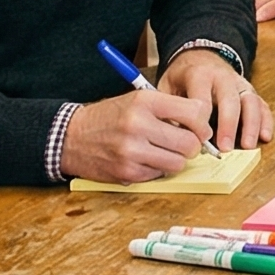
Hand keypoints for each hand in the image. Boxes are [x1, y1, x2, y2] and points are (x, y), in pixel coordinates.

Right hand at [60, 88, 212, 182]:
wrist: (71, 136)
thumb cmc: (110, 117)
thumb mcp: (137, 100)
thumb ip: (170, 108)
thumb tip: (203, 125)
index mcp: (145, 101)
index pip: (194, 113)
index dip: (202, 124)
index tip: (198, 128)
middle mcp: (138, 124)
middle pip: (190, 143)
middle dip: (192, 146)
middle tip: (183, 143)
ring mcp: (132, 151)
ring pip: (178, 163)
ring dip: (175, 160)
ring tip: (163, 151)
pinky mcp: (127, 172)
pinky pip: (159, 175)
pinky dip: (157, 169)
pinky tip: (145, 159)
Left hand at [158, 47, 273, 150]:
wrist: (198, 55)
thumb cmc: (181, 77)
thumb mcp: (167, 87)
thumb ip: (171, 109)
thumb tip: (176, 138)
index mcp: (199, 75)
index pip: (202, 100)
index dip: (201, 122)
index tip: (199, 140)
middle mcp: (223, 77)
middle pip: (230, 100)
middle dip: (229, 125)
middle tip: (225, 148)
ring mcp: (240, 83)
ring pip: (251, 102)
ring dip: (251, 125)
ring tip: (248, 146)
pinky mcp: (250, 91)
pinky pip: (262, 104)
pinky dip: (266, 121)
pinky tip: (265, 137)